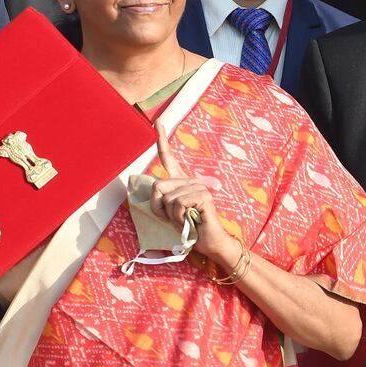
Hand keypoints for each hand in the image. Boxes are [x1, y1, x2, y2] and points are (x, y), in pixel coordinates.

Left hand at [151, 123, 234, 260]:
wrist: (210, 243)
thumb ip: (162, 201)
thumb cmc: (190, 230)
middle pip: (158, 186)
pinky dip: (180, 218)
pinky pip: (178, 204)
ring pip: (167, 199)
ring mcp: (199, 186)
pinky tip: (191, 221)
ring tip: (185, 221)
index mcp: (181, 182)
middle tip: (173, 219)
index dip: (162, 140)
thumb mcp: (170, 214)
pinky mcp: (204, 195)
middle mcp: (190, 180)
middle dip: (159, 208)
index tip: (158, 123)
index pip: (169, 158)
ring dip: (171, 217)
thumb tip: (154, 189)